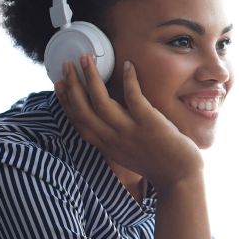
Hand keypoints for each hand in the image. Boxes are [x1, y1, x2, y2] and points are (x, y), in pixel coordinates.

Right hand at [54, 55, 203, 191]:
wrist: (180, 179)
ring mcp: (130, 132)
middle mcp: (114, 139)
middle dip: (73, 85)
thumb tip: (107, 118)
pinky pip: (134, 98)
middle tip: (68, 64)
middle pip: (84, 110)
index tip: (59, 84)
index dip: (66, 101)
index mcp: (106, 145)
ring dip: (92, 78)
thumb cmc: (157, 164)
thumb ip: (114, 138)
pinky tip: (128, 65)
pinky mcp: (150, 124)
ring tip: (87, 59)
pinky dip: (129, 81)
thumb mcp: (126, 153)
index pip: (78, 121)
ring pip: (102, 102)